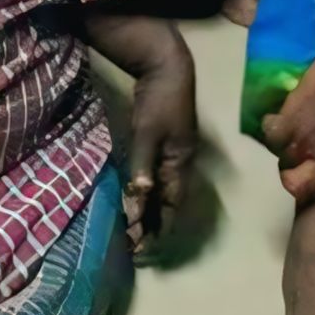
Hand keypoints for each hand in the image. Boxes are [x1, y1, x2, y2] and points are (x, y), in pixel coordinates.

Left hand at [121, 37, 199, 250]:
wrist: (167, 66)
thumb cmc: (158, 99)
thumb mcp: (147, 132)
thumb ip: (143, 166)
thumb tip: (140, 200)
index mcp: (182, 163)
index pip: (172, 205)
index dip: (159, 228)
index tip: (142, 248)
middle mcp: (181, 163)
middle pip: (170, 203)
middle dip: (153, 225)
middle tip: (132, 245)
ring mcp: (174, 154)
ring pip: (164, 192)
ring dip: (149, 211)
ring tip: (132, 231)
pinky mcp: (165, 146)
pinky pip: (158, 179)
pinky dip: (147, 193)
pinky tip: (135, 200)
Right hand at [255, 4, 314, 260]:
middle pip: (299, 190)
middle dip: (296, 182)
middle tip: (299, 169)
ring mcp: (307, 146)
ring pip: (283, 163)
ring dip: (286, 152)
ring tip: (295, 136)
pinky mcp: (289, 123)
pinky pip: (272, 133)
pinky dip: (275, 125)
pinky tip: (286, 114)